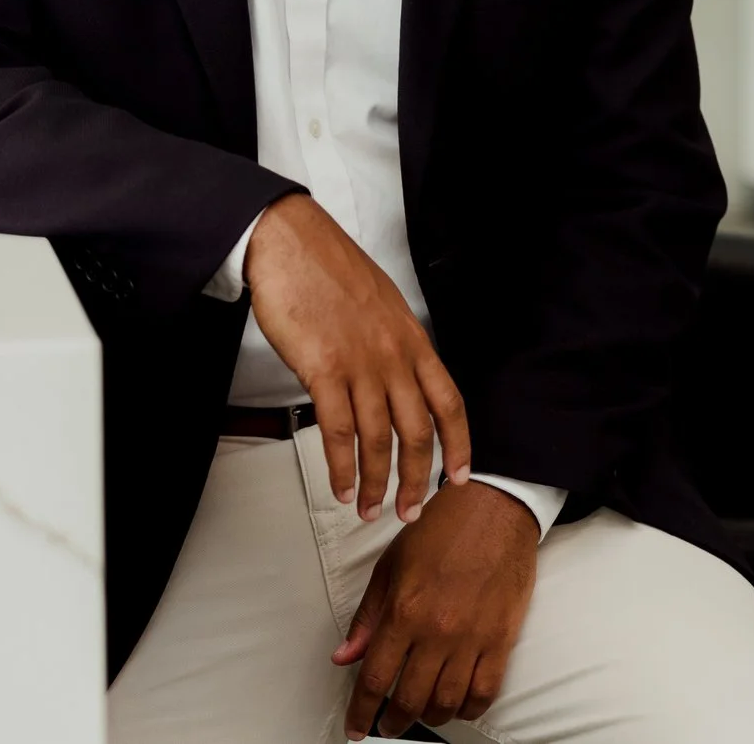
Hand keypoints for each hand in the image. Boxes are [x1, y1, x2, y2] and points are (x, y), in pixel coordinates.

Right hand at [245, 194, 469, 522]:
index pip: (449, 402)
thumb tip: (399, 379)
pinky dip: (341, 467)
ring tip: (369, 510)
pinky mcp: (324, 370)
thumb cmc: (331, 270)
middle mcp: (395, 356)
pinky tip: (340, 487)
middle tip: (410, 511)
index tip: (461, 477)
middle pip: (418, 432)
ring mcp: (361, 364)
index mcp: (413, 340)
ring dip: (376, 483)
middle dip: (418, 479)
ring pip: (378, 439)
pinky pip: (338, 431)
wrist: (291, 242)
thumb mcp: (383, 306)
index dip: (459, 445)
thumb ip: (396, 345)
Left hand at [333, 482, 536, 739]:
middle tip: (387, 727)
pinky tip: (459, 707)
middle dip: (393, 722)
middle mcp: (437, 630)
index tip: (356, 728)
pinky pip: (486, 689)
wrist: (496, 506)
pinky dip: (470, 708)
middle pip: (409, 698)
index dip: (361, 711)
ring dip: (430, 718)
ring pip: (447, 702)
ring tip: (421, 715)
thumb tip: (344, 656)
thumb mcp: (391, 566)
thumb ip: (368, 617)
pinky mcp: (502, 637)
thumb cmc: (443, 528)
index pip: (375, 678)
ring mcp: (472, 637)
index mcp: (404, 611)